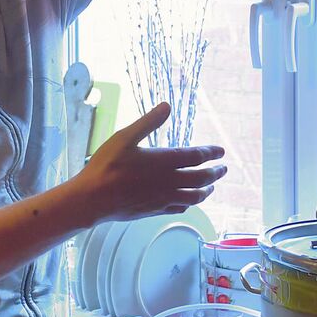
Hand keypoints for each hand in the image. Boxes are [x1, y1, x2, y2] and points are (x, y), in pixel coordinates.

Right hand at [68, 102, 225, 224]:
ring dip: (206, 190)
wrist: (93, 199)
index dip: (211, 153)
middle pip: (201, 178)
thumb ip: (148, 122)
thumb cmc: (106, 166)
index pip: (196, 156)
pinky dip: (190, 203)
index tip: (221, 151)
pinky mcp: (156, 211)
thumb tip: (167, 105)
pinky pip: (180, 208)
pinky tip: (188, 202)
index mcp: (164, 161)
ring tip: (212, 187)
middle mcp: (169, 181)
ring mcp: (164, 198)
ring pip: (194, 197)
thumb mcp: (125, 137)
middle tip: (224, 169)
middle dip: (215, 172)